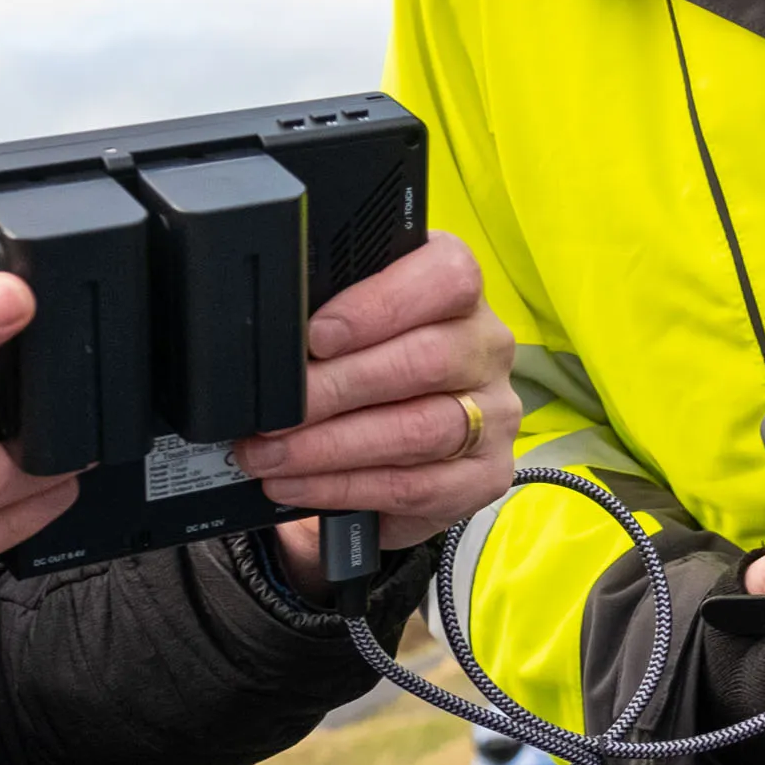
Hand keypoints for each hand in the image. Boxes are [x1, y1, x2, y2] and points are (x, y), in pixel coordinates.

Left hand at [232, 231, 516, 570]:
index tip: (317, 335)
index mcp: (457, 291)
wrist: (388, 447)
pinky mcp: (484, 475)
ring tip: (272, 454)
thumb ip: (323, 320)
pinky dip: (346, 488)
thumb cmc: (362, 370)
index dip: (379, 305)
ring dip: (331, 446)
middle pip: (426, 360)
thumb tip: (269, 334)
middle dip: (336, 389)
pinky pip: (414, 485)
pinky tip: (299, 484)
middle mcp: (487, 347)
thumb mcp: (345, 329)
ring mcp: (494, 414)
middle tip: (274, 412)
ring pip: (419, 429)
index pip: (447, 277)